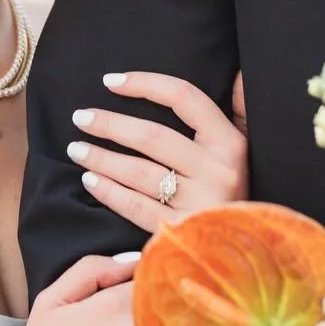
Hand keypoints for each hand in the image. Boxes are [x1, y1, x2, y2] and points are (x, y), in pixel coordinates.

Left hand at [69, 69, 247, 233]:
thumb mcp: (248, 149)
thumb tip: (237, 73)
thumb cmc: (236, 191)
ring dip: (101, 158)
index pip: (184, 98)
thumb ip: (241, 110)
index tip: (110, 81)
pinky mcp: (180, 232)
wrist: (242, 252)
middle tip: (80, 117)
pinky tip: (90, 181)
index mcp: (231, 143)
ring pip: (139, 172)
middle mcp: (217, 171)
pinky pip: (135, 207)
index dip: (145, 84)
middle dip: (110, 124)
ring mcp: (199, 204)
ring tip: (76, 149)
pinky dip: (109, 192)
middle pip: (152, 136)